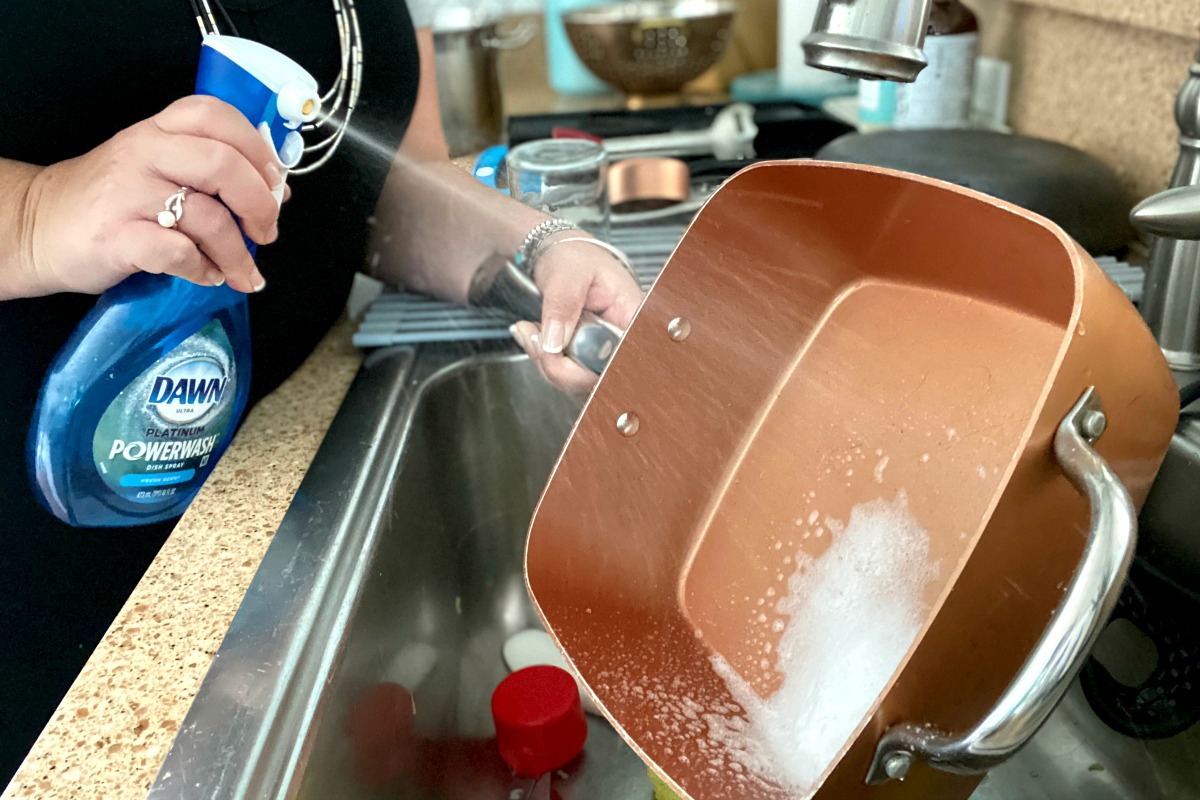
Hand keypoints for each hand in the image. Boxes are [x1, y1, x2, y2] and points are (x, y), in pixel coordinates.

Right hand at [21, 95, 282, 295]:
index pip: (217, 116)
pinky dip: (203, 270)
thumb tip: (277, 191)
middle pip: (224, 165)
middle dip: (260, 205)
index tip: (276, 184)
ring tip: (243, 272)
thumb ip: (210, 172)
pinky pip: (179, 253)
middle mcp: (144, 152)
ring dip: (238, 252)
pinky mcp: (117, 237)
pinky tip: (206, 276)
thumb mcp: (157, 168)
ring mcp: (128, 194)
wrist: (39, 227)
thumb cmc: (111, 200)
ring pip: (208, 216)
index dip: (258, 150)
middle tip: (268, 232)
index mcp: (159, 130)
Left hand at [509, 235, 643, 397]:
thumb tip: (555, 343)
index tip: (559, 352)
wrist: (562, 256)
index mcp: (632, 316)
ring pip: (580, 383)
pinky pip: (567, 376)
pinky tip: (534, 338)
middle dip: (558, 367)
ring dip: (546, 363)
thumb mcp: (567, 271)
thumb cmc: (574, 257)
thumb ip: (562, 304)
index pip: (624, 358)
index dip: (592, 368)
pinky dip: (545, 361)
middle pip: (600, 379)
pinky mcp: (588, 359)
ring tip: (530, 330)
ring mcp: (606, 353)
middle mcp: (623, 340)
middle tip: (533, 336)